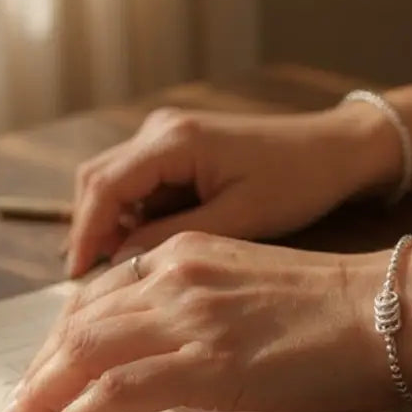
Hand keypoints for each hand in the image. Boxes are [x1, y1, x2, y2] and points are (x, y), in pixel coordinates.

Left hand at [1, 232, 411, 411]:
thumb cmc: (342, 306)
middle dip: (40, 367)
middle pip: (80, 320)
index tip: (48, 367)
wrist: (395, 306)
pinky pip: (118, 389)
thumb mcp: (255, 288)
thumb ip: (207, 305)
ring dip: (44, 392)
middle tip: (19, 404)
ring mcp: (190, 316)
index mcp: (189, 253)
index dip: (64, 336)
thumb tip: (178, 351)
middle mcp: (177, 273)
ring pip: (85, 350)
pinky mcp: (208, 361)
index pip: (101, 293)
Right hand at [64, 105, 399, 276]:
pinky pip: (141, 184)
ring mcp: (168, 136)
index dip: (86, 234)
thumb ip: (174, 237)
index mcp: (175, 140)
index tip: (78, 278)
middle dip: (92, 231)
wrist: (334, 150)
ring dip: (114, 226)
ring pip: (116, 184)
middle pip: (98, 181)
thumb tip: (119, 261)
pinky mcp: (179, 149)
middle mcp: (161, 130)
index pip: (105, 186)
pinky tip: (150, 249)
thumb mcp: (238, 218)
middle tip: (94, 282)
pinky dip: (137, 217)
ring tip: (124, 273)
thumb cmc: (296, 182)